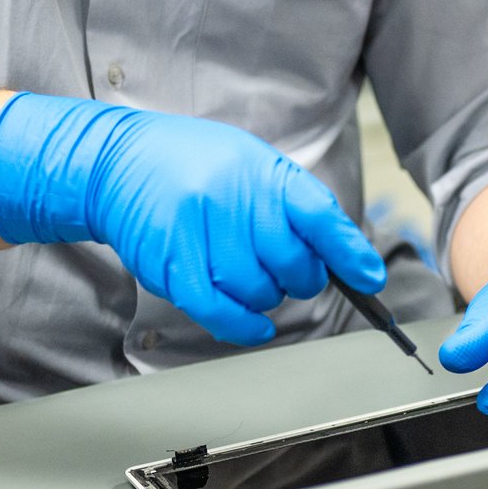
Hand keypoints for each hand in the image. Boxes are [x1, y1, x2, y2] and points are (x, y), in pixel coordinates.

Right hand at [0, 93, 384, 344]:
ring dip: (266, 297)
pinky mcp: (172, 266)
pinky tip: (253, 323)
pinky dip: (244, 326)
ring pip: (260, 293)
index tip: (371, 276)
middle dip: (303, 277)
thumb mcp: (249, 162)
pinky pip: (221, 312)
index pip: (320, 216)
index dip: (350, 252)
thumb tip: (338, 251)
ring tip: (251, 275)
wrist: (116, 161)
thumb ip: (290, 202)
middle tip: (292, 271)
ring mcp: (201, 234)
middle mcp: (234, 201)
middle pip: (294, 265)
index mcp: (262, 172)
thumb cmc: (192, 164)